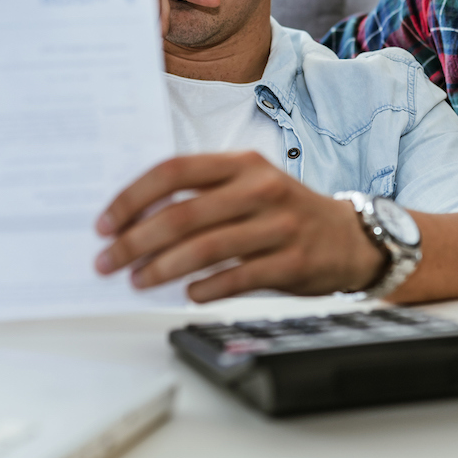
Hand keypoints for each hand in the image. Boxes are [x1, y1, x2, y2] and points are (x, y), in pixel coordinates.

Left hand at [92, 152, 385, 302]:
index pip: (174, 171)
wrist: (349, 239)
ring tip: (139, 281)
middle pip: (183, 214)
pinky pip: (237, 278)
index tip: (107, 222)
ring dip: (162, 269)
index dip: (133, 197)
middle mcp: (260, 189)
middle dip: (136, 241)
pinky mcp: (292, 262)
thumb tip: (137, 221)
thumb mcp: (249, 186)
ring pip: (205, 249)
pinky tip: (187, 293)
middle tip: (109, 261)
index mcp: (241, 164)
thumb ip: (203, 194)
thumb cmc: (285, 212)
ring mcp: (278, 226)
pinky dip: (205, 289)